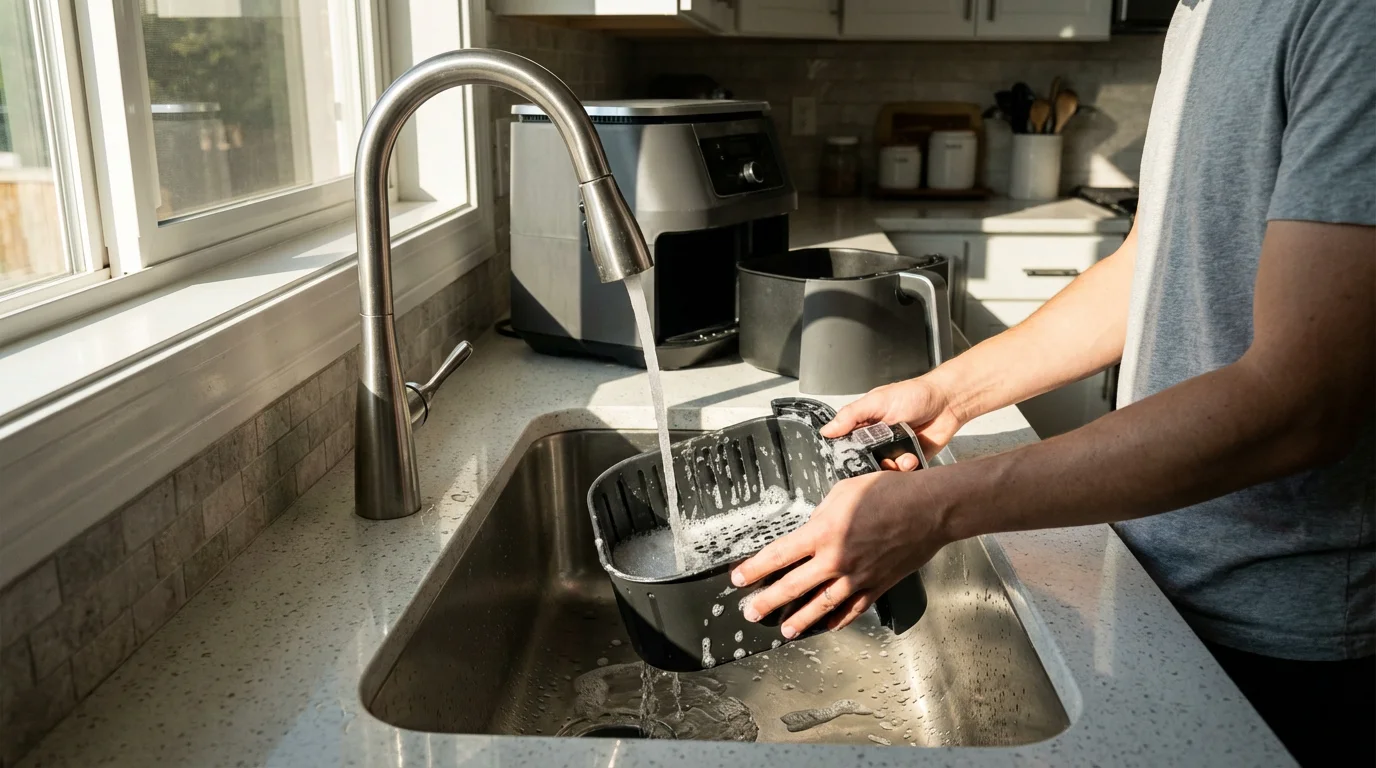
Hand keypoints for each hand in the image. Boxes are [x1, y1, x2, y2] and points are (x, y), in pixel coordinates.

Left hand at [730, 469, 951, 637]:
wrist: (929, 508)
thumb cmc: (888, 492)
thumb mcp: (843, 491)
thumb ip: (822, 514)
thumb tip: (811, 527)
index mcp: (822, 532)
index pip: (778, 555)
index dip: (754, 569)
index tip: (738, 579)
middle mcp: (835, 560)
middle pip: (792, 586)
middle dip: (767, 601)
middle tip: (751, 612)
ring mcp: (857, 577)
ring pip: (821, 605)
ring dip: (800, 620)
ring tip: (785, 630)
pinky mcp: (877, 585)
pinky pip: (853, 609)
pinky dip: (838, 620)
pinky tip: (827, 626)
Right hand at [821, 375, 965, 470]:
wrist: (948, 402)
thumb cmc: (915, 395)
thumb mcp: (877, 400)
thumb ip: (851, 415)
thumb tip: (827, 430)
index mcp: (866, 424)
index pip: (846, 444)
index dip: (845, 453)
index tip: (848, 458)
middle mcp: (878, 440)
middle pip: (863, 462)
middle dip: (869, 466)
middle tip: (876, 460)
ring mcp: (894, 451)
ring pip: (882, 471)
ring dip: (890, 468)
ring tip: (899, 458)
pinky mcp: (910, 461)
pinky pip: (902, 474)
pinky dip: (905, 470)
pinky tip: (910, 458)